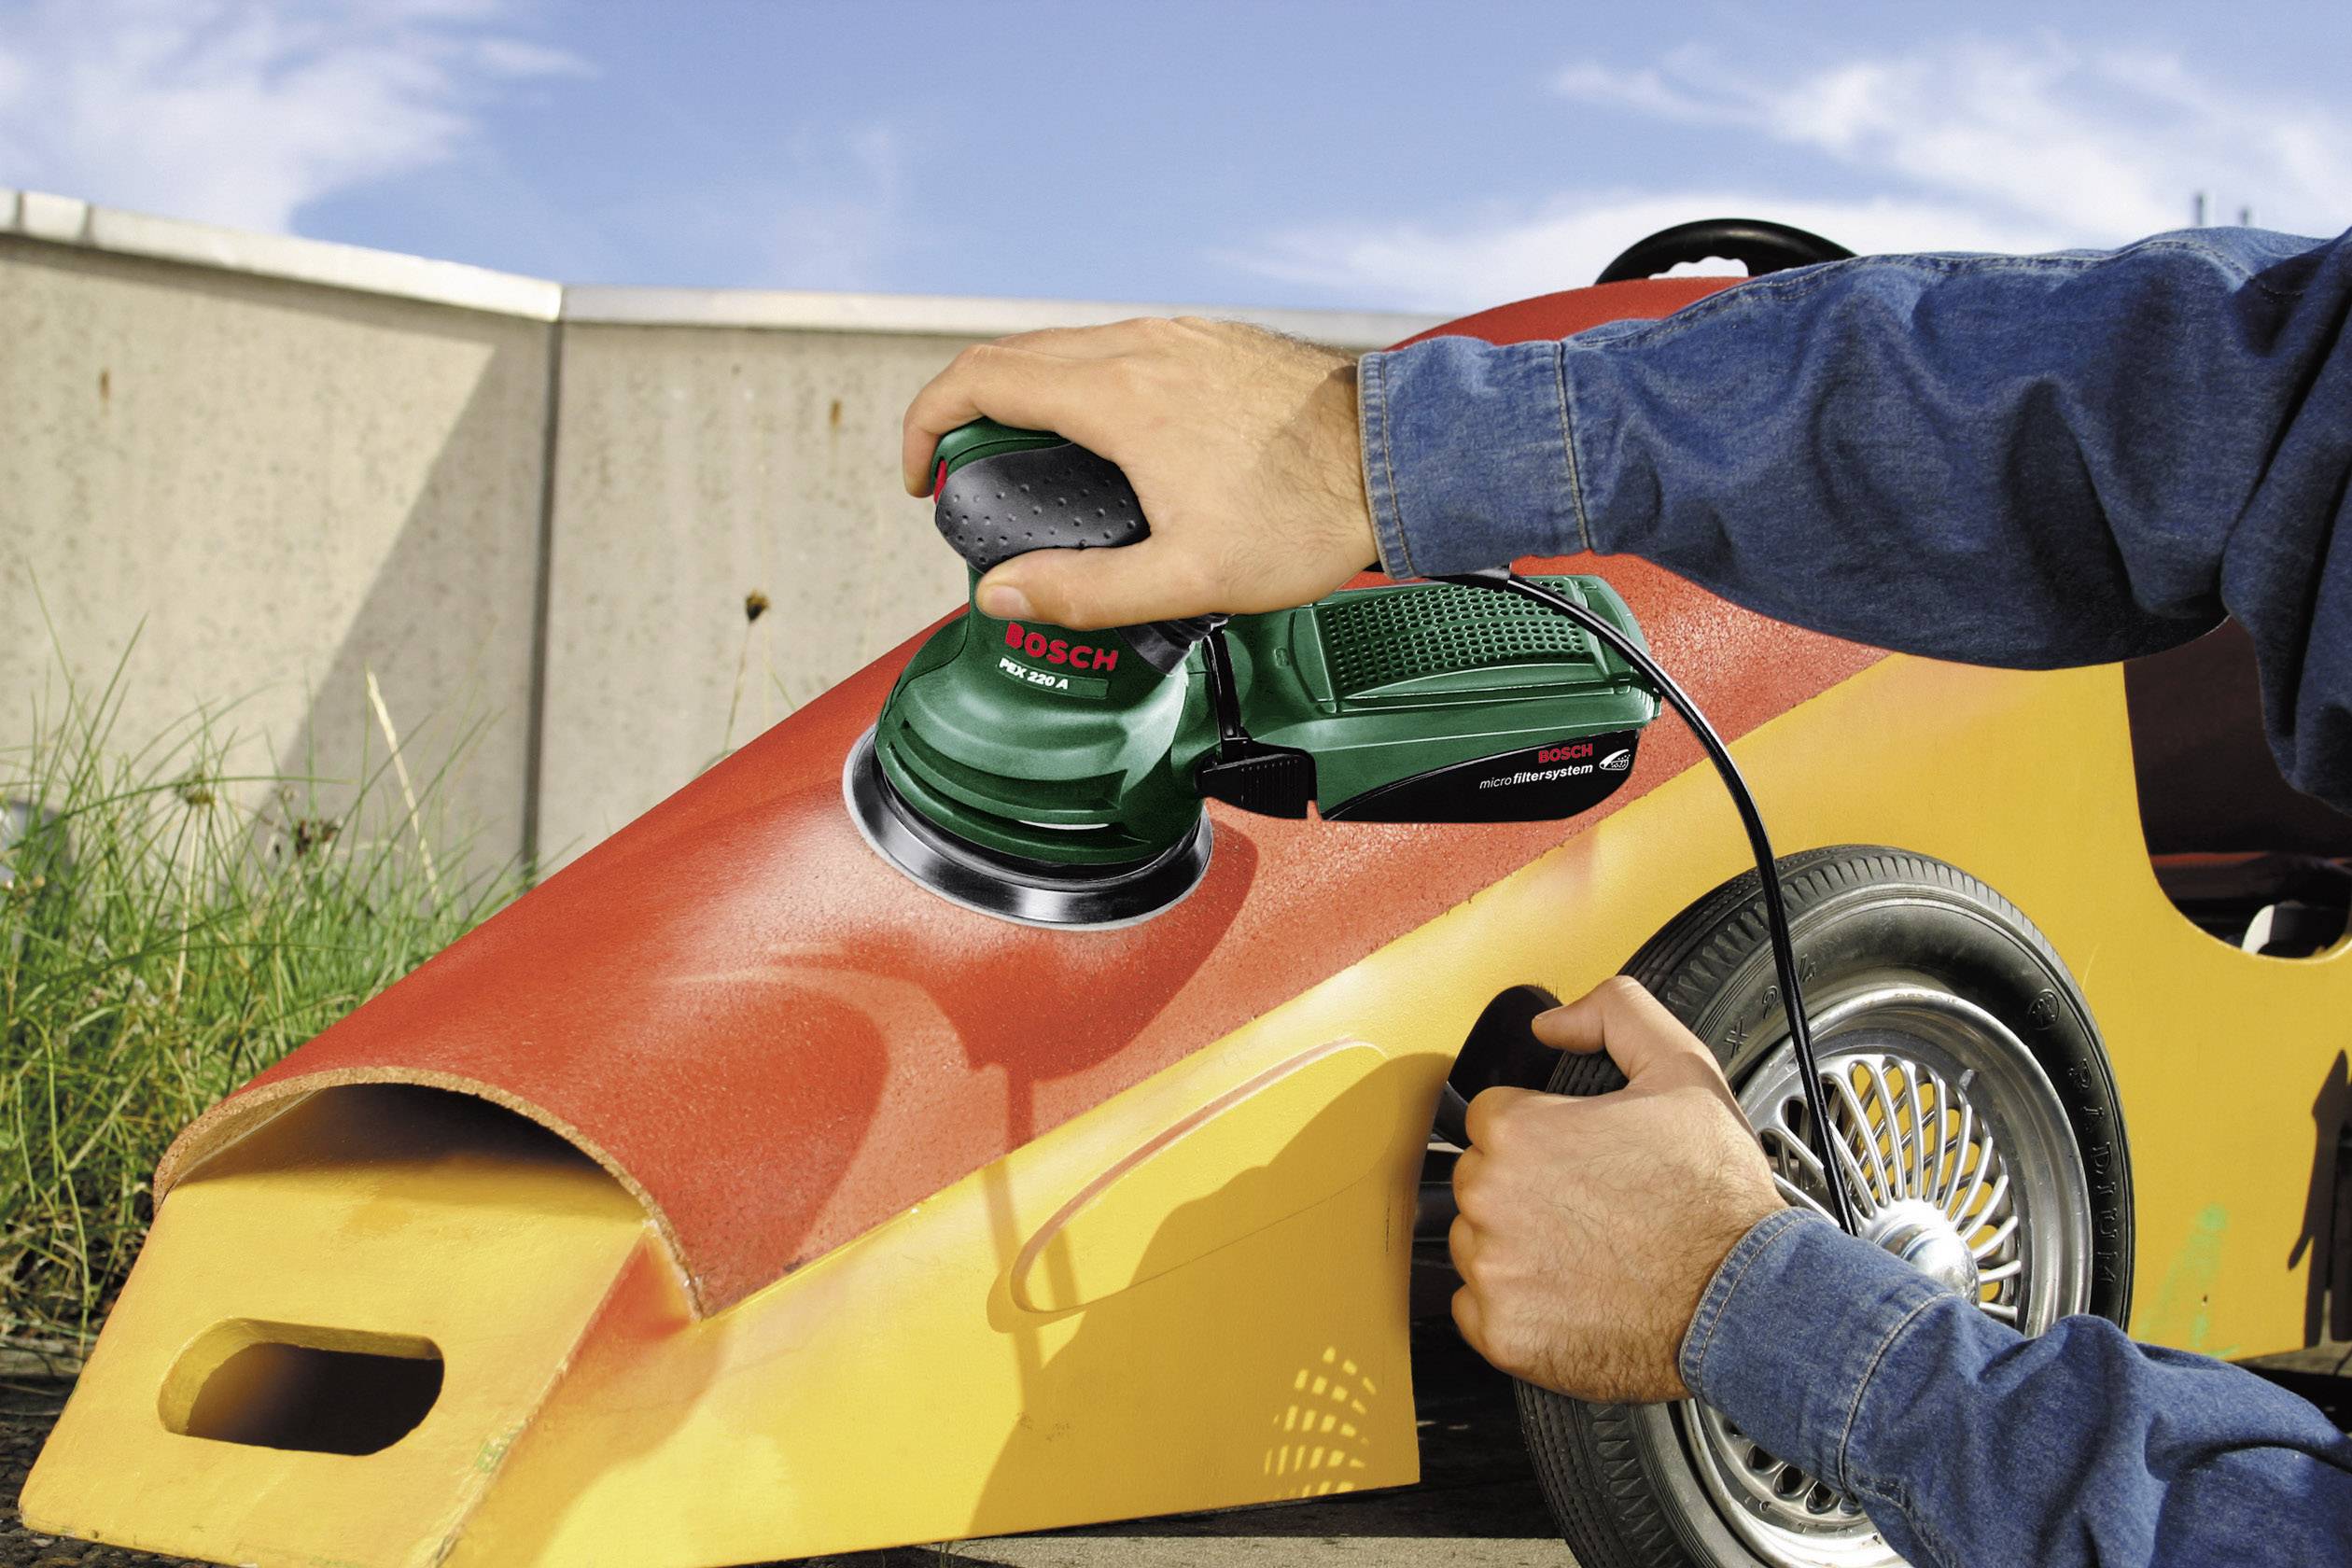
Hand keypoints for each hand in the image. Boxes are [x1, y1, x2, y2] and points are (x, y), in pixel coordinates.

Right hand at [900, 318, 1375, 627]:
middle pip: (1012, 357)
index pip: (980, 380)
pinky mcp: (1210, 343)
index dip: (927, 426)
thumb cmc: (1308, 515)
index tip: (923, 477)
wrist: (1398, 458)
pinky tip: (1109, 445)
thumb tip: (1001, 594)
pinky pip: (1118, 349)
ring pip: (1065, 348)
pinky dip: (1080, 386)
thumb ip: (1087, 590)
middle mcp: (1141, 346)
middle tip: (966, 482)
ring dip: (1024, 397)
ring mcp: (1178, 336)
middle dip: (965, 414)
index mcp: (1118, 394)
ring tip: (1031, 470)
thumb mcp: (1190, 577)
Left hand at [1450, 976, 1784, 1402]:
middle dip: (1524, 1188)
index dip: (1541, 1133)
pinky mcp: (1502, 1333)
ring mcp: (1494, 1270)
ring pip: (1474, 1243)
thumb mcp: (1683, 1067)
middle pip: (1479, 1179)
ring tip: (1585, 1251)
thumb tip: (1552, 1022)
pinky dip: (1513, 1307)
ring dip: (1514, 1246)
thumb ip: (1614, 1012)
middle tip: (1589, 1206)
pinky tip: (1567, 1296)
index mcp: (1519, 1130)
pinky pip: (1476, 1309)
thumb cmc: (1717, 1196)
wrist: (1749, 1300)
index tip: (1577, 1158)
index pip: (1492, 1118)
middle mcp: (1492, 1198)